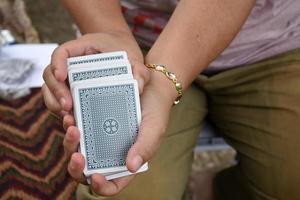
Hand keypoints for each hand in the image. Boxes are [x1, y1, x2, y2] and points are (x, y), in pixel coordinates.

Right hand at [42, 31, 148, 116]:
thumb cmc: (123, 53)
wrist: (120, 56)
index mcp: (80, 49)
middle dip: (56, 91)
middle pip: (50, 75)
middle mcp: (68, 64)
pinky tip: (71, 121)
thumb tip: (138, 86)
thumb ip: (139, 69)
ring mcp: (67, 79)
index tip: (61, 76)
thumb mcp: (132, 57)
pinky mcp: (70, 92)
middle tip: (67, 106)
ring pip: (50, 90)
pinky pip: (58, 101)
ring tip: (68, 117)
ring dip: (55, 104)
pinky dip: (61, 111)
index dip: (57, 64)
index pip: (61, 52)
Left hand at [63, 70, 176, 195]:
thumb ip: (145, 147)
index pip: (112, 184)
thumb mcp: (154, 128)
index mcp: (126, 160)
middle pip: (87, 169)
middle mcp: (109, 152)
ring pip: (77, 148)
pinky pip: (76, 127)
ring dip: (70, 141)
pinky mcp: (91, 121)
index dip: (101, 186)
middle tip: (77, 154)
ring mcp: (98, 137)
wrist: (151, 86)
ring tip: (71, 125)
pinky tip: (70, 113)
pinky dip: (70, 123)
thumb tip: (131, 166)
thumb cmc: (155, 111)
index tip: (95, 176)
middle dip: (77, 165)